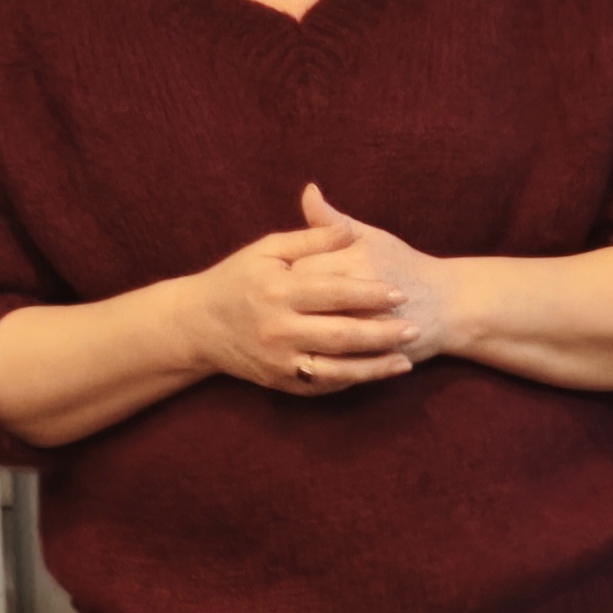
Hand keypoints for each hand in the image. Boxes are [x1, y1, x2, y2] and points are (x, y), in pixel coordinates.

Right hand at [185, 201, 414, 397]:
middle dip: (381, 333)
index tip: (399, 293)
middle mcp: (278, 329)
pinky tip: (376, 373)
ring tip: (406, 361)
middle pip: (340, 334)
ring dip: (373, 367)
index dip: (369, 293)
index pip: (333, 292)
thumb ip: (311, 238)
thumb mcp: (268, 249)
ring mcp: (279, 360)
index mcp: (278, 291)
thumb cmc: (238, 278)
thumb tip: (349, 226)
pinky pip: (321, 385)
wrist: (198, 325)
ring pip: (335, 369)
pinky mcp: (280, 382)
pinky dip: (351, 381)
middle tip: (414, 328)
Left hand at [289, 181, 459, 365]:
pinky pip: (333, 361)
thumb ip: (333, 220)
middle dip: (289, 305)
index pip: (299, 270)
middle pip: (303, 305)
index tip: (281, 276)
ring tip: (298, 324)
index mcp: (353, 263)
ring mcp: (365, 332)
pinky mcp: (372, 357)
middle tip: (283, 304)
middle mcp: (358, 298)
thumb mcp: (371, 237)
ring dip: (302, 332)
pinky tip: (313, 347)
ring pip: (315, 335)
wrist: (449, 306)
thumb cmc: (404, 266)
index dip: (286, 274)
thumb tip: (308, 191)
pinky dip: (319, 356)